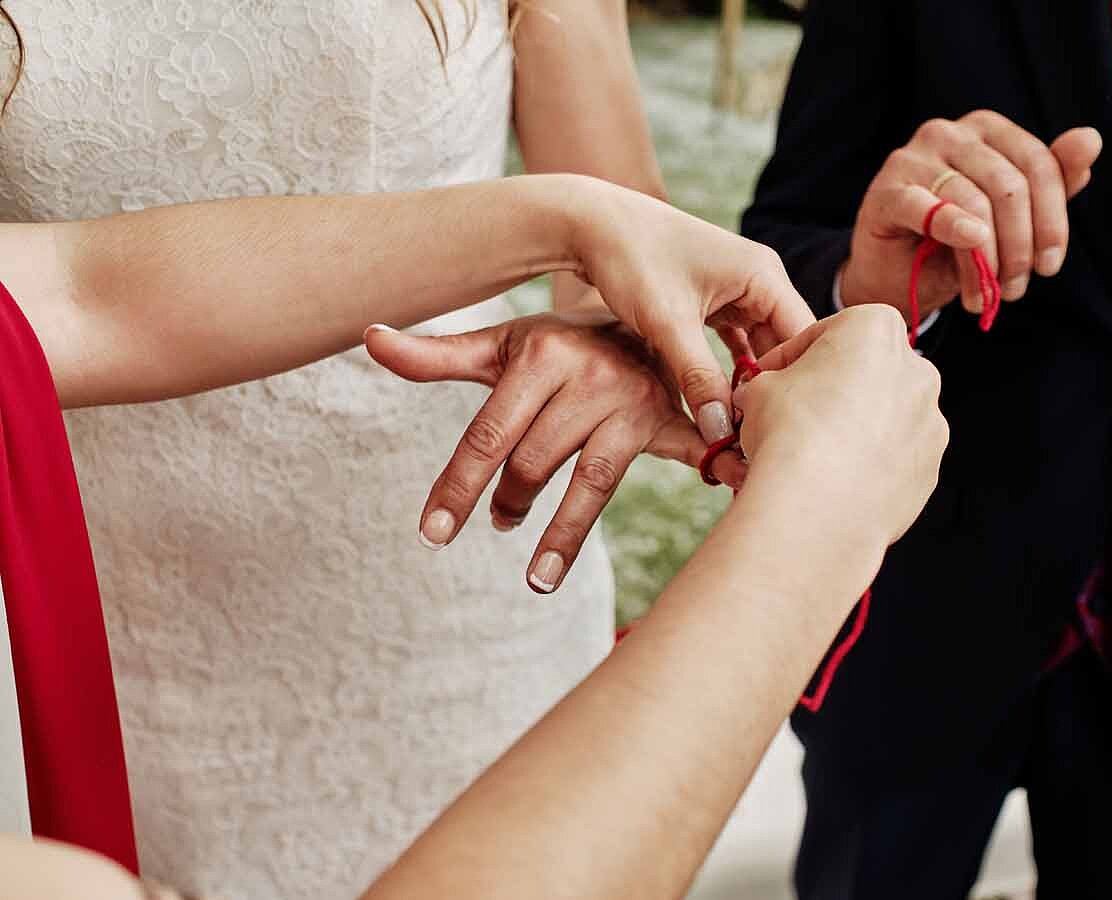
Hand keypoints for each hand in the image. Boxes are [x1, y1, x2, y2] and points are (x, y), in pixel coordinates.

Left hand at [365, 311, 744, 592]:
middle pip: (533, 462)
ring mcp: (632, 399)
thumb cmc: (564, 343)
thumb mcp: (504, 346)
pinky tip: (721, 493)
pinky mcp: (672, 419)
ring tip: (534, 580)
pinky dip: (711, 470)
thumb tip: (369, 338)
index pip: (487, 434)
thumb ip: (439, 354)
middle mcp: (587, 373)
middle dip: (506, 503)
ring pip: (590, 481)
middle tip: (495, 526)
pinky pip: (686, 454)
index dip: (455, 488)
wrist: (643, 316)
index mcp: (539, 352)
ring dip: (561, 536)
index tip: (431, 534)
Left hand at [567, 178, 816, 445]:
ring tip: (736, 429)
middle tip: (752, 439)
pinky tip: (718, 404)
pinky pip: (734, 342)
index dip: (792, 386)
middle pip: (783, 347)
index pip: (803, 339)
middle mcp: (759, 280)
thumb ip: (698, 378)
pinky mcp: (713, 300)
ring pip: (758, 348)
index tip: (772, 429)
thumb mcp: (667, 323)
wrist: (587, 222)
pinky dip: (726, 371)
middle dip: (770, 390)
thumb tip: (721, 432)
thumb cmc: (630, 257)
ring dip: (747, 384)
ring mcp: (736, 290)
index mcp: (764, 275)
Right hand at [732, 305, 947, 546]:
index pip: (827, 332)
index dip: (791, 356)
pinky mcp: (930, 468)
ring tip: (813, 453)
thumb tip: (766, 393)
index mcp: (877, 329)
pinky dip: (870, 463)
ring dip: (853, 428)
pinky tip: (836, 478)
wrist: (816, 508)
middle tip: (793, 414)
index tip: (771, 376)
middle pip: (866, 372)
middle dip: (832, 389)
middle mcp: (916, 370)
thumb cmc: (791, 437)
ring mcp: (930, 422)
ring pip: (885, 417)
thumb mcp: (760, 388)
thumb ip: (772, 381)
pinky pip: (895, 457)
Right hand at [839, 111, 1101, 322]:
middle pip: (1008, 185)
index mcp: (986, 130)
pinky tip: (970, 251)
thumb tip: (1090, 138)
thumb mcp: (1011, 217)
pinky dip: (953, 229)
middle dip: (1019, 246)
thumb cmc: (954, 243)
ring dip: (986, 259)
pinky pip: (926, 208)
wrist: (895, 276)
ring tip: (984, 295)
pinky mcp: (886, 190)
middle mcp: (949, 133)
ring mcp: (913, 157)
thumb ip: (1052, 180)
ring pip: (973, 202)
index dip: (1053, 219)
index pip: (1037, 164)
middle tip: (1014, 290)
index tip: (1050, 266)